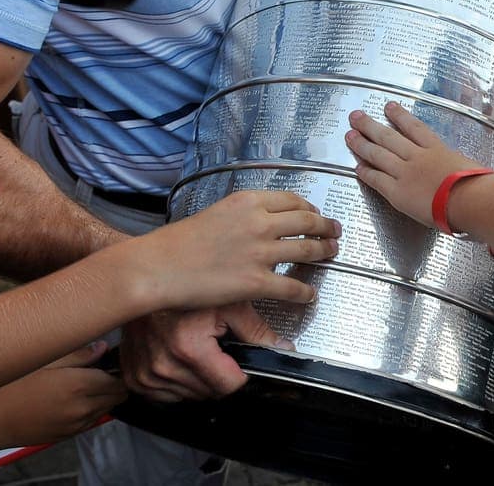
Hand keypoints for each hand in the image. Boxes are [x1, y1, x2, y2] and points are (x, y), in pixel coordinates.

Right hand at [0, 342, 125, 448]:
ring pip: (104, 411)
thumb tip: (102, 347)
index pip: (118, 381)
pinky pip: (88, 422)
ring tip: (82, 385)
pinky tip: (69, 400)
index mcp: (80, 385)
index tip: (111, 363)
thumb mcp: (45, 360)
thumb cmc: (11, 384)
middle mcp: (82, 408)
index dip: (117, 370)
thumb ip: (79, 355)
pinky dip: (87, 412)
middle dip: (113, 385)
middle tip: (100, 371)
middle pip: (116, 397)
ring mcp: (75, 425)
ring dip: (101, 399)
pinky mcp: (65, 436)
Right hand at [120, 301, 286, 401]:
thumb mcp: (228, 302)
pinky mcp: (136, 379)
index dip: (240, 373)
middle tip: (214, 346)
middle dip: (219, 373)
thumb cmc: (186, 286)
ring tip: (194, 348)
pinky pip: (166, 395)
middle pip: (210, 392)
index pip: (229, 385)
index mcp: (189, 348)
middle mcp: (164, 366)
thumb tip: (283, 349)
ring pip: (190, 396)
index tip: (239, 360)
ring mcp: (147, 375)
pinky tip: (177, 358)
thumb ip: (257, 330)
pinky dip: (176, 382)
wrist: (141, 283)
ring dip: (197, 379)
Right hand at [135, 190, 340, 310]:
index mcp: (247, 201)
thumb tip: (259, 222)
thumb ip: (241, 215)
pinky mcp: (256, 281)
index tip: (315, 212)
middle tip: (335, 231)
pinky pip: (292, 287)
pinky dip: (306, 292)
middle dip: (326, 226)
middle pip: (307, 220)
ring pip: (307, 249)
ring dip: (325, 252)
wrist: (158, 267)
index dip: (310, 207)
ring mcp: (260, 252)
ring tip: (332, 254)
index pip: (292, 199)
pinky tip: (310, 294)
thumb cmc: (177, 243)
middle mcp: (259, 222)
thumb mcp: (214, 213)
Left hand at [345, 102, 483, 229]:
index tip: (389, 107)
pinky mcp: (398, 192)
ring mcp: (406, 173)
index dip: (399, 115)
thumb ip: (460, 165)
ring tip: (350, 135)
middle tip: (356, 116)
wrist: (471, 199)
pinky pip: (377, 179)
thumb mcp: (470, 165)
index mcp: (437, 149)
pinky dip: (366, 172)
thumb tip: (465, 169)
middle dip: (370, 125)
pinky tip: (357, 166)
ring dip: (362, 143)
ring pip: (379, 154)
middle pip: (389, 136)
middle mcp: (418, 157)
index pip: (414, 127)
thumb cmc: (478, 186)